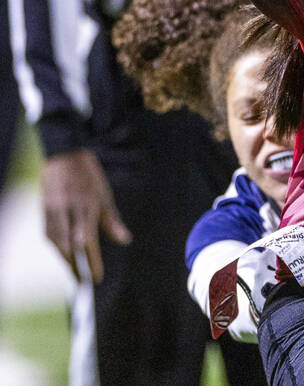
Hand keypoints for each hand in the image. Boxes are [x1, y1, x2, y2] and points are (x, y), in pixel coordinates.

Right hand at [42, 149, 131, 282]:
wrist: (64, 155)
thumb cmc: (89, 176)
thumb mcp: (105, 195)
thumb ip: (112, 220)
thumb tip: (125, 240)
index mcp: (85, 207)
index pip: (88, 242)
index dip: (91, 262)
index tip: (97, 278)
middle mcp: (67, 211)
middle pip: (69, 246)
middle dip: (75, 267)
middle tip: (83, 283)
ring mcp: (52, 210)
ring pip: (56, 242)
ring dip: (64, 260)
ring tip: (74, 273)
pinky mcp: (43, 209)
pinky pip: (48, 234)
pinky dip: (56, 247)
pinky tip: (63, 255)